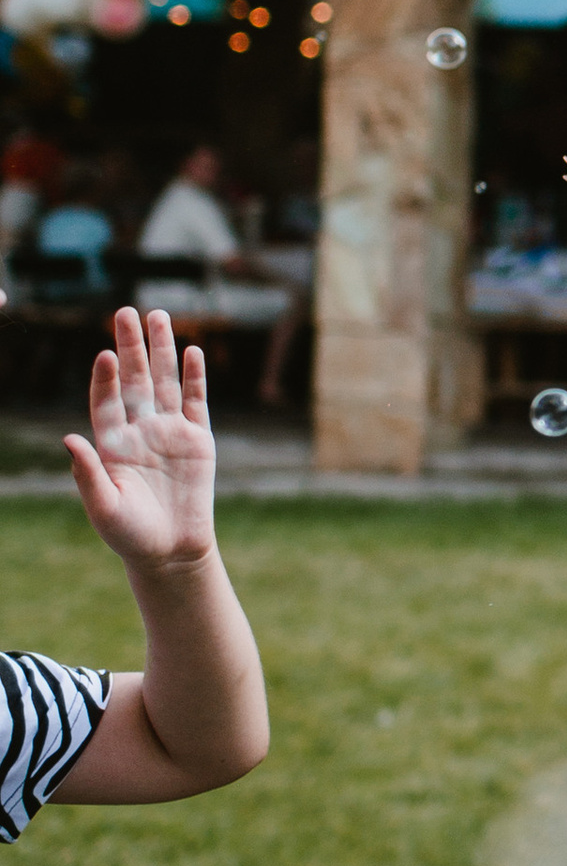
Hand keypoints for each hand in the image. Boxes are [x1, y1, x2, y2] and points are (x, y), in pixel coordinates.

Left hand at [66, 310, 215, 566]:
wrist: (171, 553)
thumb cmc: (130, 535)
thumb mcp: (104, 507)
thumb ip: (88, 473)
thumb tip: (68, 438)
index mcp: (112, 444)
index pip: (106, 401)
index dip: (105, 377)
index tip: (104, 354)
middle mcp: (139, 430)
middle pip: (135, 379)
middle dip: (130, 346)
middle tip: (125, 312)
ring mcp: (170, 432)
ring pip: (166, 382)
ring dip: (162, 349)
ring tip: (159, 315)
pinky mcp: (198, 440)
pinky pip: (196, 402)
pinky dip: (195, 377)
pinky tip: (193, 351)